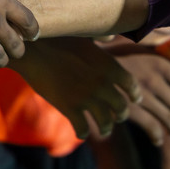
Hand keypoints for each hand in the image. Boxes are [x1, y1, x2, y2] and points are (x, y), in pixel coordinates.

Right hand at [13, 37, 141, 139]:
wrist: (34, 49)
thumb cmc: (58, 38)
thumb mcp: (85, 35)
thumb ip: (101, 38)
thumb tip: (112, 37)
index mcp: (109, 65)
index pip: (131, 84)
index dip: (135, 94)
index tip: (135, 100)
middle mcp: (102, 83)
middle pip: (121, 107)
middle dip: (121, 114)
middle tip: (118, 117)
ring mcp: (87, 98)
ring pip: (105, 123)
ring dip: (106, 129)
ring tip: (104, 130)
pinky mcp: (70, 109)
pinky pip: (83, 129)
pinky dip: (84, 134)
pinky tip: (82, 133)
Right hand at [105, 46, 169, 146]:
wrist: (82, 60)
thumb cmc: (112, 47)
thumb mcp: (136, 40)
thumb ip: (156, 42)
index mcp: (158, 61)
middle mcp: (152, 79)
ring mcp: (140, 96)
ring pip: (167, 119)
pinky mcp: (127, 111)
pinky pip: (150, 128)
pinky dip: (157, 136)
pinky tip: (158, 139)